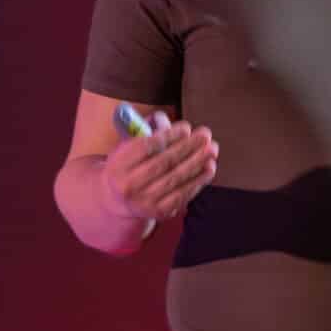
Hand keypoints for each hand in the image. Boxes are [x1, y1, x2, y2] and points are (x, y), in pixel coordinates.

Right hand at [102, 119, 217, 224]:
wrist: (118, 200)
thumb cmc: (128, 166)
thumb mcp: (127, 147)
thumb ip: (143, 130)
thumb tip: (162, 118)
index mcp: (119, 164)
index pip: (146, 147)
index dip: (169, 136)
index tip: (186, 127)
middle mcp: (129, 185)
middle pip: (164, 162)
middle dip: (188, 147)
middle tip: (205, 134)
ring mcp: (144, 201)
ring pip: (176, 178)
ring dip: (197, 162)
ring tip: (212, 148)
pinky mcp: (159, 212)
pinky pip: (182, 194)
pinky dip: (198, 180)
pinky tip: (209, 167)